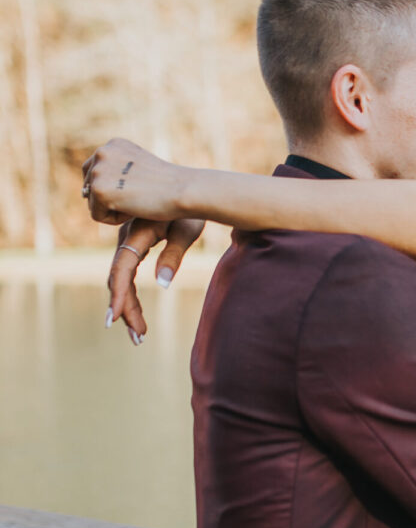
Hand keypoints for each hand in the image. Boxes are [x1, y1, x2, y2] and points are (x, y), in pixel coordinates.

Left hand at [81, 138, 188, 223]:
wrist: (182, 190)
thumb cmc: (169, 186)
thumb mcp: (140, 168)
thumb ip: (118, 171)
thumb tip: (87, 190)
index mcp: (113, 144)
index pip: (95, 172)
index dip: (114, 189)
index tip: (137, 188)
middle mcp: (102, 152)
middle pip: (90, 188)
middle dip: (110, 199)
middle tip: (139, 196)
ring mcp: (98, 170)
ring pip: (93, 203)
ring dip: (114, 209)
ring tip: (138, 201)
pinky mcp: (98, 190)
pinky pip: (98, 216)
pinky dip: (115, 219)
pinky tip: (134, 209)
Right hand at [106, 217, 205, 341]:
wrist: (188, 188)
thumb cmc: (191, 209)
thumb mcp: (187, 230)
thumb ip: (173, 255)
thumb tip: (162, 284)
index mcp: (138, 234)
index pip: (122, 269)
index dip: (117, 294)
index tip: (114, 319)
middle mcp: (127, 239)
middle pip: (119, 280)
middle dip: (126, 310)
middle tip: (139, 339)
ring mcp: (128, 243)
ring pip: (121, 280)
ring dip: (128, 307)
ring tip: (139, 335)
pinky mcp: (133, 246)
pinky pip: (125, 274)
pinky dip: (129, 295)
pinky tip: (135, 315)